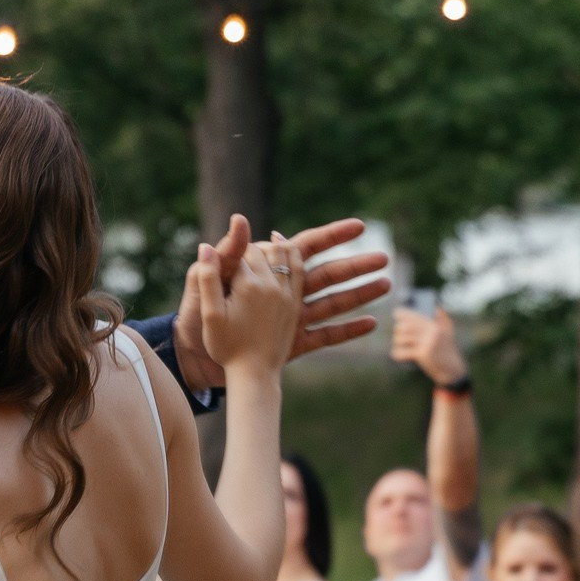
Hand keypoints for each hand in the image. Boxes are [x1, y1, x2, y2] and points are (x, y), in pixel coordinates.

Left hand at [173, 215, 388, 385]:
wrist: (192, 360)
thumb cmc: (193, 318)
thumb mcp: (205, 282)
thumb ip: (226, 255)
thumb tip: (240, 219)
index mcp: (264, 274)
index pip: (303, 248)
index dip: (332, 235)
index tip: (358, 226)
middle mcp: (282, 294)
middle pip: (326, 273)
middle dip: (356, 264)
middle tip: (384, 256)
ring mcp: (290, 319)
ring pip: (331, 303)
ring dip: (359, 293)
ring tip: (387, 285)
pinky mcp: (292, 344)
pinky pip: (324, 337)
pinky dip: (347, 331)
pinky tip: (372, 325)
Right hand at [189, 230, 302, 376]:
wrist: (254, 373)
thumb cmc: (226, 347)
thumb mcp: (211, 315)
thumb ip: (208, 278)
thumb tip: (205, 246)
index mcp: (248, 286)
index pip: (239, 252)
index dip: (230, 250)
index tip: (223, 257)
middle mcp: (271, 285)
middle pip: (261, 251)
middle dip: (250, 248)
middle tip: (241, 250)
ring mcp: (287, 294)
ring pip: (284, 254)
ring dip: (275, 245)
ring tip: (270, 239)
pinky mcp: (295, 303)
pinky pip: (299, 269)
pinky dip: (293, 255)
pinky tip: (286, 251)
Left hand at [390, 301, 465, 386]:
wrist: (453, 370)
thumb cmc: (448, 351)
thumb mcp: (449, 332)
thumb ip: (443, 318)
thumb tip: (436, 306)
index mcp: (435, 325)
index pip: (415, 316)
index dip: (403, 314)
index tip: (396, 314)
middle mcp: (431, 332)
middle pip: (406, 327)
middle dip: (398, 330)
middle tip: (397, 335)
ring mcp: (427, 343)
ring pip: (402, 338)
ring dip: (397, 342)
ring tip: (398, 345)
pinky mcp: (423, 354)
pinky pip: (404, 352)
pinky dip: (398, 354)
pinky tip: (397, 354)